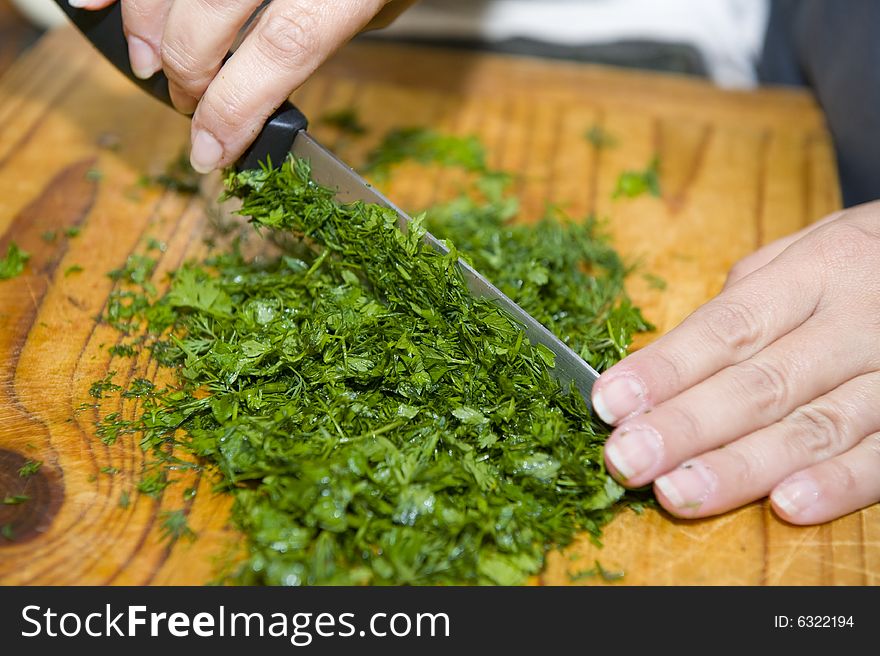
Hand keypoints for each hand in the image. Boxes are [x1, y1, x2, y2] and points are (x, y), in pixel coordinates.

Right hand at [70, 0, 413, 171]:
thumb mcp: (379, 3)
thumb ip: (322, 35)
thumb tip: (259, 84)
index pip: (283, 48)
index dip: (235, 108)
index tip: (210, 151)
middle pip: (210, 14)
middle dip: (186, 74)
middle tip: (185, 104)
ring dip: (145, 24)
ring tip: (148, 62)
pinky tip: (98, 0)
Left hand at [591, 201, 879, 524]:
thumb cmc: (860, 261)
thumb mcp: (803, 256)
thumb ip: (745, 304)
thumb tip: (673, 359)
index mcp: (813, 273)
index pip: (728, 327)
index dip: (667, 368)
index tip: (609, 401)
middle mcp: (853, 322)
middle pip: (761, 383)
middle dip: (686, 427)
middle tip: (627, 459)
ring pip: (816, 426)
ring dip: (743, 466)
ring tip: (680, 493)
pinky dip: (839, 484)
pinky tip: (786, 505)